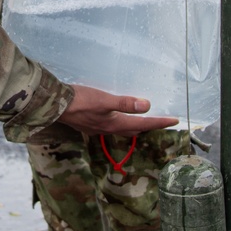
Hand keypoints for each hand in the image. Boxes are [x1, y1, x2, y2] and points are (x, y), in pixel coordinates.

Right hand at [59, 84, 176, 136]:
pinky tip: (116, 116)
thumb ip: (125, 103)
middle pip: (134, 130)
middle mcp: (108, 129)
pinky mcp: (90, 123)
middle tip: (161, 121)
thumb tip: (147, 105)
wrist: (54, 105)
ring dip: (134, 126)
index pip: (144, 124)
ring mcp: (98, 128)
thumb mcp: (104, 100)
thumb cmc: (80, 100)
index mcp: (115, 124)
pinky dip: (120, 122)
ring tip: (142, 119)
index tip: (176, 121)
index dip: (160, 122)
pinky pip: (111, 126)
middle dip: (148, 127)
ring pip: (122, 129)